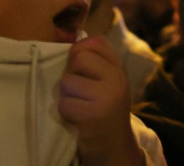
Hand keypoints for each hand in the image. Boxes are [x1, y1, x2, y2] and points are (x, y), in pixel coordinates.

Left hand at [59, 36, 142, 165]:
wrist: (114, 147)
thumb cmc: (103, 111)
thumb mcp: (106, 82)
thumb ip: (94, 61)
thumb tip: (72, 36)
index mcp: (119, 69)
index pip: (95, 42)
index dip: (80, 52)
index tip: (82, 71)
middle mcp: (117, 79)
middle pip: (78, 58)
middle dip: (71, 74)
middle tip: (80, 92)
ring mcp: (107, 97)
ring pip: (67, 82)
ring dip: (67, 96)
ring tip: (79, 106)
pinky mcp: (93, 115)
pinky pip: (64, 103)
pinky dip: (65, 112)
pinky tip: (77, 118)